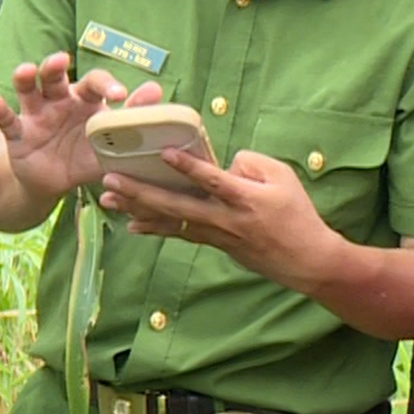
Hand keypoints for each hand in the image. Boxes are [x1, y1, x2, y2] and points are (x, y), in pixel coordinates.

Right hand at [0, 54, 162, 199]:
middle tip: (61, 61)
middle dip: (55, 66)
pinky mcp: (17, 135)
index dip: (107, 85)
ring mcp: (35, 116)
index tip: (120, 96)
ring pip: (28, 90)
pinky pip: (7, 121)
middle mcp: (58, 101)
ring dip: (25, 79)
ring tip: (25, 71)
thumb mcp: (110, 143)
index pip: (94, 82)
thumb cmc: (86, 156)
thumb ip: (131, 118)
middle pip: (55, 77)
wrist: (54, 184)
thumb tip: (157, 92)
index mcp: (85, 101)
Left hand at [101, 148, 342, 290]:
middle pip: (176, 205)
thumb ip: (251, 162)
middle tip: (111, 180)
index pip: (212, 180)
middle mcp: (225, 218)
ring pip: (170, 221)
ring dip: (137, 210)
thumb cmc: (297, 213)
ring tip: (108, 200)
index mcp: (245, 198)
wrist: (306, 260)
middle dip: (141, 192)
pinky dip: (154, 228)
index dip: (188, 167)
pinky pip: (178, 233)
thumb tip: (222, 163)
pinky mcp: (214, 243)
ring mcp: (216, 234)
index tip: (163, 153)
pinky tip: (132, 225)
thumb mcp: (284, 176)